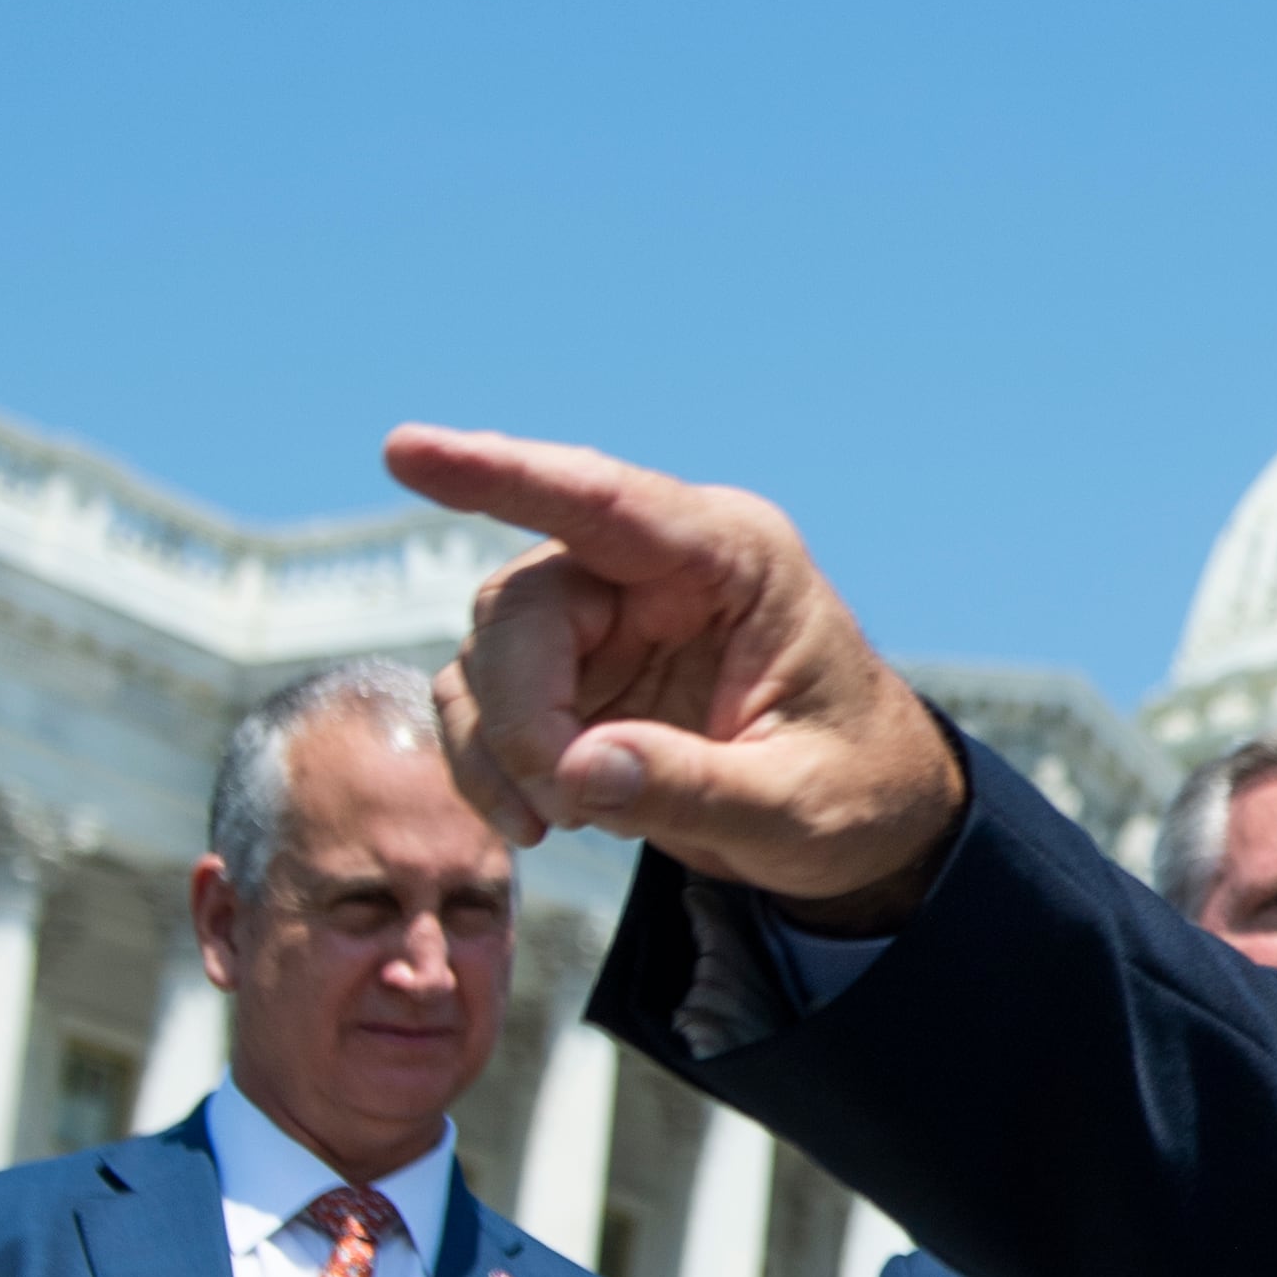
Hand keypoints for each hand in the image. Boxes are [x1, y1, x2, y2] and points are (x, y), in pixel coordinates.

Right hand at [385, 425, 966, 923]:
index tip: (408, 451)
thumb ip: (694, 787)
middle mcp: (657, 568)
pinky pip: (484, 702)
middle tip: (556, 809)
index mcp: (733, 558)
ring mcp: (606, 615)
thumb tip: (576, 773)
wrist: (868, 823)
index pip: (605, 501)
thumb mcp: (796, 806)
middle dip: (518, 713)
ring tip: (557, 825)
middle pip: (524, 606)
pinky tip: (537, 821)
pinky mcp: (573, 672)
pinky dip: (488, 766)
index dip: (502, 473)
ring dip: (497, 748)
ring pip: (488, 654)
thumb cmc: (856, 792)